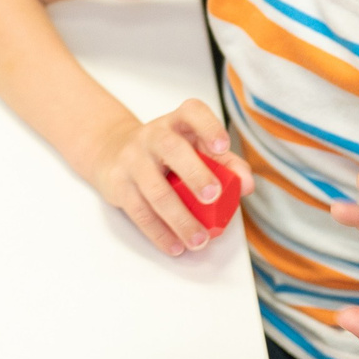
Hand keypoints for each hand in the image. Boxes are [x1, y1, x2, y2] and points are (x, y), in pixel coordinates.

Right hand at [81, 101, 250, 256]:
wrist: (113, 151)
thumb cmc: (165, 153)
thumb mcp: (195, 149)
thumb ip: (226, 164)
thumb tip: (246, 184)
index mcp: (177, 123)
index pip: (192, 113)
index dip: (208, 127)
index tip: (222, 147)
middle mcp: (153, 136)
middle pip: (171, 149)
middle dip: (194, 173)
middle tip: (213, 196)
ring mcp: (133, 159)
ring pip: (155, 189)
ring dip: (179, 218)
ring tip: (199, 239)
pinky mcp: (118, 184)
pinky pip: (139, 211)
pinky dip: (159, 233)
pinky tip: (175, 245)